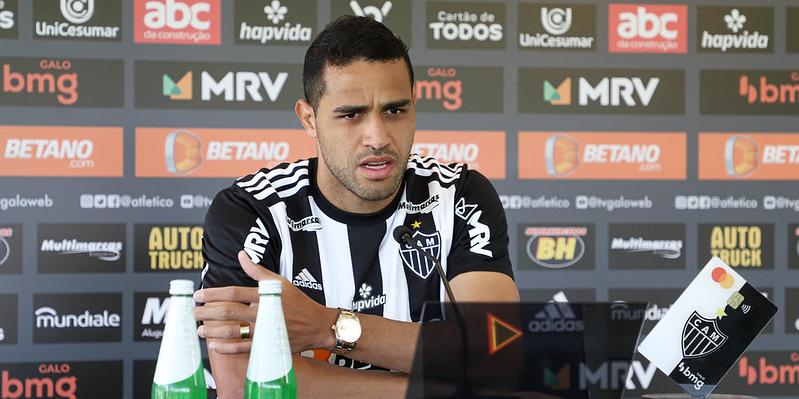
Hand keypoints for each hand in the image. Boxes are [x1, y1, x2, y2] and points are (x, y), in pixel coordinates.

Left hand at [194, 251, 337, 353]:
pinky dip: (227, 348)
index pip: (233, 293)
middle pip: (228, 312)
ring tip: (199, 329)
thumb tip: (241, 255)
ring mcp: (264, 331)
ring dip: (212, 330)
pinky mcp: (267, 345)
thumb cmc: (299, 302)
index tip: (198, 295)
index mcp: (265, 295)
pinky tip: (214, 345)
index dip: (213, 294)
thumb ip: (257, 270)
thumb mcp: (280, 282)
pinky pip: (243, 348)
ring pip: (232, 331)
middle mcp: (262, 313)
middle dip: (207, 312)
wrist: (317, 326)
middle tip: (192, 312)